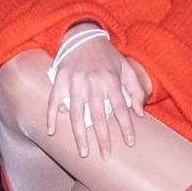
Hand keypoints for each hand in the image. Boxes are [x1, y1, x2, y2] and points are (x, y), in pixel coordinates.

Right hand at [44, 27, 148, 161]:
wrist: (83, 34)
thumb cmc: (106, 54)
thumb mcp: (126, 66)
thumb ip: (135, 88)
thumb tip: (139, 112)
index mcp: (110, 79)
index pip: (120, 108)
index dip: (125, 126)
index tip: (129, 142)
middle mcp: (93, 82)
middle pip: (99, 115)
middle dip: (103, 138)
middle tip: (105, 156)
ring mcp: (74, 81)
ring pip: (77, 113)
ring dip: (80, 135)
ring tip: (83, 152)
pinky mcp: (60, 79)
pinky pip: (53, 100)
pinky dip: (51, 116)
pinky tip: (51, 131)